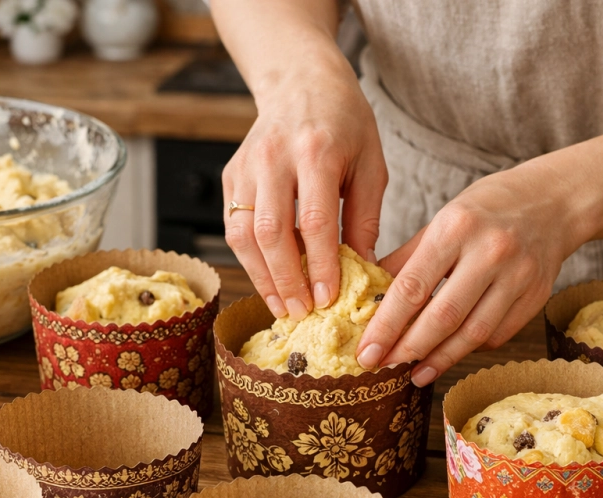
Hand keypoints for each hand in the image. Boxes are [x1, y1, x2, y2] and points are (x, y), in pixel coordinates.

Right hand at [223, 57, 386, 319]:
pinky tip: (269, 281)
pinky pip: (233, 226)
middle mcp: (274, 157)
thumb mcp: (371, 163)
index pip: (315, 220)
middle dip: (286, 279)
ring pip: (244, 233)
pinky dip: (249, 259)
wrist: (300, 81)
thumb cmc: (344, 123)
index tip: (329, 298)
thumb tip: (363, 269)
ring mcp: (246, 166)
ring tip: (283, 306)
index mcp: (316, 151)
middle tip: (302, 311)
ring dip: (262, 276)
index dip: (320, 265)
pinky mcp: (231, 176)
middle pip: (272, 231)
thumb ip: (366, 217)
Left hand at [356, 161, 589, 386]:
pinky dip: (470, 348)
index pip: (413, 287)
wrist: (554, 200)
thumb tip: (371, 297)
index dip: (386, 325)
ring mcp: (518, 276)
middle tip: (383, 366)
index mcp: (457, 227)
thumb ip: (407, 259)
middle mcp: (491, 252)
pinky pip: (498, 334)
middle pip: (443, 316)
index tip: (367, 351)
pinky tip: (450, 353)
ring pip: (473, 333)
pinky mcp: (537, 295)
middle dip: (408, 348)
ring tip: (415, 373)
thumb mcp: (442, 220)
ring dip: (440, 359)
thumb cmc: (488, 208)